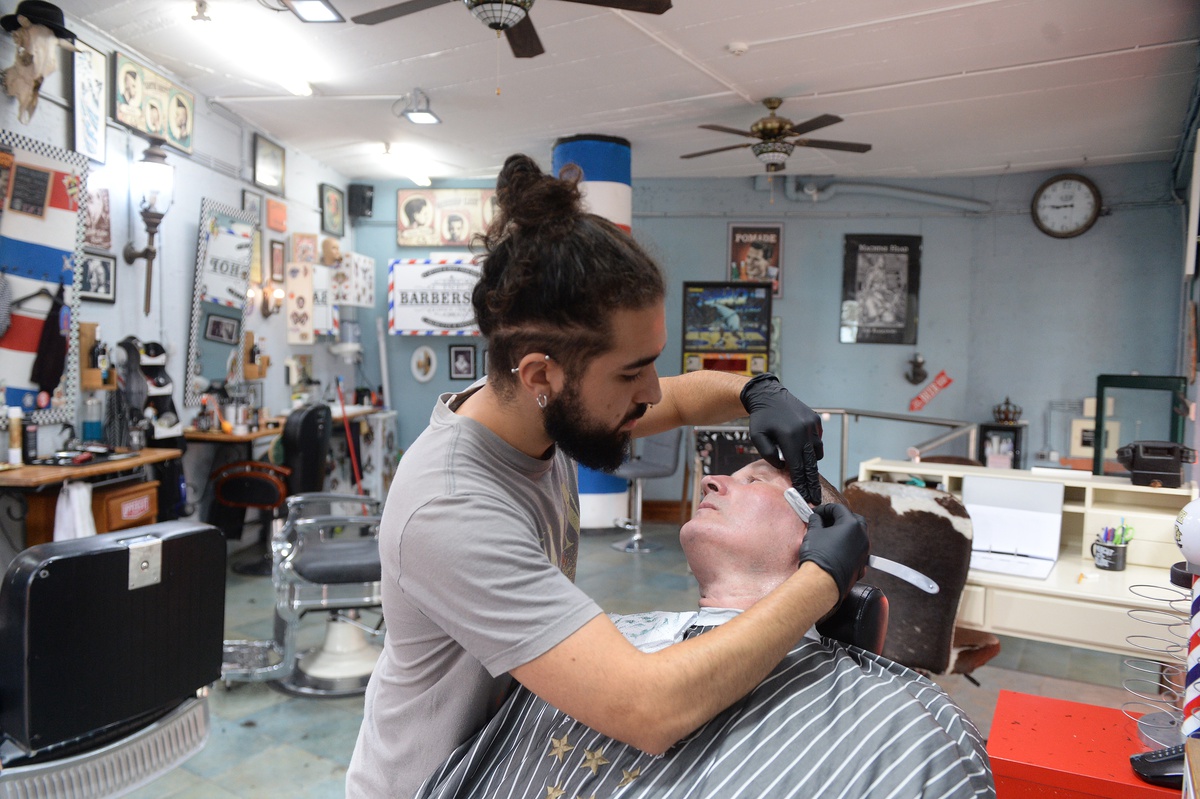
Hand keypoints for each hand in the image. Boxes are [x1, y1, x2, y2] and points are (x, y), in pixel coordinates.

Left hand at [740, 373, 823, 502]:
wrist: (768, 395)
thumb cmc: (760, 418)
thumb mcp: (757, 437)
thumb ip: (768, 454)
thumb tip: (783, 466)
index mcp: (789, 437)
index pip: (797, 466)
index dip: (801, 483)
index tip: (804, 497)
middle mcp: (804, 431)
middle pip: (811, 464)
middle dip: (812, 483)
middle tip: (815, 498)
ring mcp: (812, 426)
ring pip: (816, 453)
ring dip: (811, 464)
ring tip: (807, 476)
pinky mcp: (816, 421)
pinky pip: (817, 441)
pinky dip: (812, 449)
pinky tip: (804, 452)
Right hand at [798, 504, 869, 604]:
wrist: (823, 582)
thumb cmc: (818, 557)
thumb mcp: (813, 533)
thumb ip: (816, 521)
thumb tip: (816, 518)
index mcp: (851, 524)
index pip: (838, 508)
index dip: (825, 509)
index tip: (816, 513)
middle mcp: (861, 536)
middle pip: (853, 519)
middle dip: (839, 518)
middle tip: (825, 521)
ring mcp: (864, 550)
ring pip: (857, 534)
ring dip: (845, 531)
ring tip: (830, 535)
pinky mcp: (862, 563)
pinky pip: (857, 549)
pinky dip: (848, 546)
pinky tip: (836, 549)